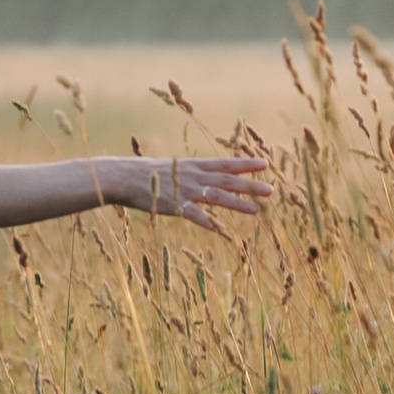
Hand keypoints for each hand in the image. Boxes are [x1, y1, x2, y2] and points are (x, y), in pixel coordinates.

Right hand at [98, 150, 273, 234]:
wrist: (123, 176)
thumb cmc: (147, 174)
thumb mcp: (173, 168)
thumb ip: (190, 173)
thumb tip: (204, 175)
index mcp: (193, 166)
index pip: (224, 164)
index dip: (245, 164)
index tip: (265, 163)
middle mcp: (193, 176)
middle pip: (226, 180)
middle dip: (249, 185)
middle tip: (271, 189)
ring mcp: (184, 190)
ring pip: (215, 197)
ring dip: (236, 204)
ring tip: (256, 210)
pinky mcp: (173, 205)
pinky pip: (193, 215)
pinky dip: (207, 222)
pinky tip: (220, 230)